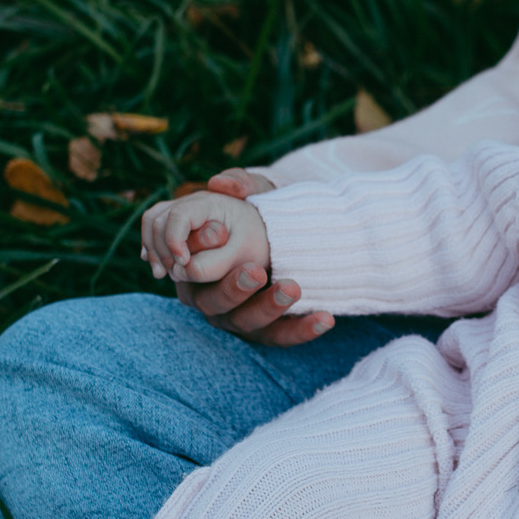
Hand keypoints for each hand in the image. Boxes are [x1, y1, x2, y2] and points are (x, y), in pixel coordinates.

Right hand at [140, 188, 270, 287]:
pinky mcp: (178, 221)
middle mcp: (192, 200)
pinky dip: (152, 245)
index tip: (184, 263)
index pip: (178, 215)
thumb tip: (182, 270)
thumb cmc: (255, 242)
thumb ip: (213, 263)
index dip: (174, 241)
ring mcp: (183, 208)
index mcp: (211, 202)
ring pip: (151, 220)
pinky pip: (154, 226)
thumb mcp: (242, 254)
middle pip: (158, 218)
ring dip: (152, 247)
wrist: (263, 233)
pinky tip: (157, 266)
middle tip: (173, 274)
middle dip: (161, 248)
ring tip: (160, 273)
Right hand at [172, 170, 335, 346]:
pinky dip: (303, 330)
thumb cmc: (261, 209)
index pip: (191, 272)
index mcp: (196, 269)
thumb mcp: (253, 189)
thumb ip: (240, 182)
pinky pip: (283, 336)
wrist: (291, 230)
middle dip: (233, 287)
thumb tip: (222, 182)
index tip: (220, 232)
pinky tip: (326, 318)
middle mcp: (212, 299)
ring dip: (270, 307)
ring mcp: (239, 317)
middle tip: (255, 270)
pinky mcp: (268, 330)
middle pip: (216, 304)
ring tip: (294, 287)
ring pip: (249, 323)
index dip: (200, 257)